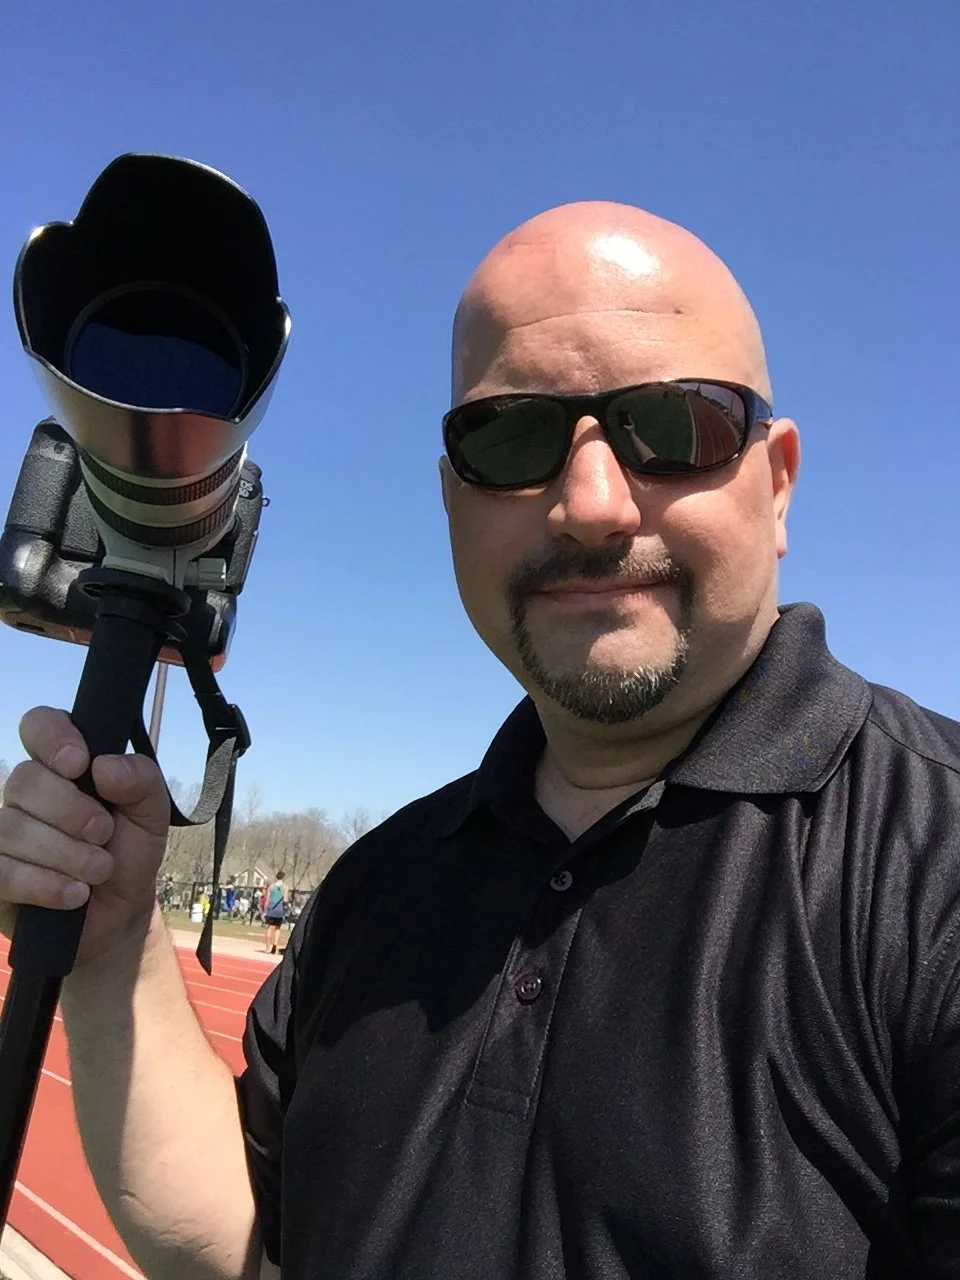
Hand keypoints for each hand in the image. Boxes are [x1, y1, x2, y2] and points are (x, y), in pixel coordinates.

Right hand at [0, 706, 169, 968]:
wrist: (119, 915)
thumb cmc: (128, 853)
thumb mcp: (151, 814)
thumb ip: (141, 780)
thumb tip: (104, 766)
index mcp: (62, 766)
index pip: (38, 725)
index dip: (52, 738)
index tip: (79, 764)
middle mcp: (27, 794)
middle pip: (24, 780)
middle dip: (71, 810)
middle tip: (104, 833)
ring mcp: (5, 834)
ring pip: (13, 828)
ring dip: (66, 853)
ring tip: (100, 870)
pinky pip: (1, 871)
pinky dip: (44, 884)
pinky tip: (74, 894)